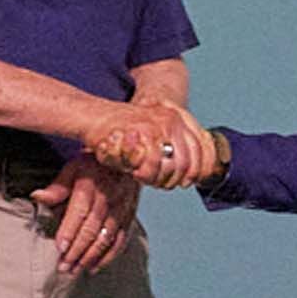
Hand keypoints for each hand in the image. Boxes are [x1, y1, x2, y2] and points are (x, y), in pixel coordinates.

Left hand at [31, 156, 143, 277]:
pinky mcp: (129, 217)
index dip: (70, 231)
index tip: (60, 249)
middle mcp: (108, 199)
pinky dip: (108, 256)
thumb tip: (37, 196)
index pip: (80, 212)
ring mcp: (121, 209)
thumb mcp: (73, 168)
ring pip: (106, 238)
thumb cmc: (94, 164)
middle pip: (92, 229)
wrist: (129, 157)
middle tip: (63, 267)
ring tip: (75, 270)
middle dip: (77, 251)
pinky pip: (120, 240)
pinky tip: (94, 267)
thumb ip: (57, 187)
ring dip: (90, 257)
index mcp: (90, 185)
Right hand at [83, 100, 210, 187]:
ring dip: (156, 177)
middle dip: (172, 179)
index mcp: (178, 118)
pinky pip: (154, 163)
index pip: (203, 149)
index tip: (187, 181)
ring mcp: (160, 125)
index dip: (199, 170)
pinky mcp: (145, 132)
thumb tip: (188, 175)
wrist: (93, 116)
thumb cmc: (119, 130)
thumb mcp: (151, 134)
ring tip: (140, 173)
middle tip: (155, 180)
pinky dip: (144, 171)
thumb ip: (171, 147)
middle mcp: (173, 120)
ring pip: (173, 166)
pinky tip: (133, 168)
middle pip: (188, 163)